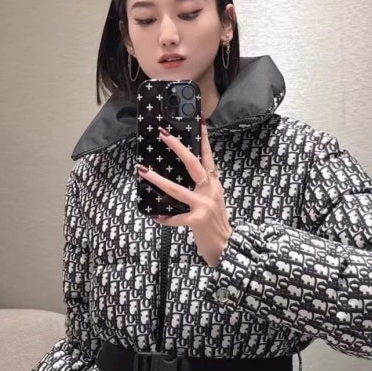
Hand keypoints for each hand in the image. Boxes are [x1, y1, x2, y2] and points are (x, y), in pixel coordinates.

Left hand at [137, 121, 232, 266]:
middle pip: (193, 164)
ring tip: (143, 171)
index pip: (209, 158)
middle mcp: (210, 191)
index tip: (199, 123)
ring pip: (176, 189)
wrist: (228, 247)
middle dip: (178, 148)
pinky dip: (164, 218)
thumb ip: (204, 189)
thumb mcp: (215, 201)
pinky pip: (176, 218)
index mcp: (214, 185)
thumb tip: (188, 178)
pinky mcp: (197, 220)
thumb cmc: (217, 224)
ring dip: (157, 180)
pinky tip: (155, 216)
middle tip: (163, 135)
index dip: (204, 140)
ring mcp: (204, 205)